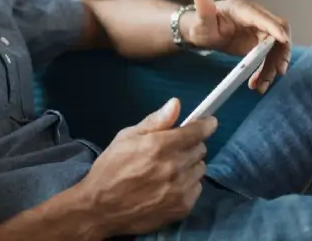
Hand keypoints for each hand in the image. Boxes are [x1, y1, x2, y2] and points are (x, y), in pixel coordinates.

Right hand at [77, 98, 216, 237]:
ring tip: (170, 168)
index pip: (196, 132)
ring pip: (200, 169)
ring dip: (190, 164)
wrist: (101, 208)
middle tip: (173, 148)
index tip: (209, 122)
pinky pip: (197, 188)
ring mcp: (180, 189)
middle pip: (200, 149)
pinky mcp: (182, 207)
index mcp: (159, 146)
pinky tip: (169, 185)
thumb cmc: (111, 168)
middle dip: (190, 144)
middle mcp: (174, 166)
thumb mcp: (126, 137)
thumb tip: (176, 104)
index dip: (205, 124)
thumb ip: (155, 121)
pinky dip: (188, 184)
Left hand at [183, 0, 291, 93]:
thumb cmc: (202, 23)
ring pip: (277, 48)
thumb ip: (202, 7)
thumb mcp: (201, 19)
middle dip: (281, 52)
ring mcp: (260, 30)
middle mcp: (256, 18)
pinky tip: (257, 83)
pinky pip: (270, 57)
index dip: (274, 28)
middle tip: (277, 71)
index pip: (263, 17)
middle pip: (278, 33)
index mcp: (243, 9)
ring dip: (273, 67)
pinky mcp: (261, 43)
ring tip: (260, 86)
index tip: (283, 41)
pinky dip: (266, 70)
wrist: (203, 32)